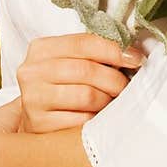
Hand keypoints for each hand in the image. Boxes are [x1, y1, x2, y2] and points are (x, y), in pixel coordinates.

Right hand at [16, 32, 145, 133]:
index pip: (83, 43)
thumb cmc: (57, 84)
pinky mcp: (39, 124)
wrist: (31, 117)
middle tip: (126, 86)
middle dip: (114, 78)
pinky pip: (81, 120)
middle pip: (86, 70)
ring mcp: (33, 98)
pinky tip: (99, 116)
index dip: (113, 50)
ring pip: (86, 95)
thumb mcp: (66, 61)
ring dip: (107, 99)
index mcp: (41, 49)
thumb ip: (91, 53)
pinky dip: (96, 118)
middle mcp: (32, 71)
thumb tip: (130, 53)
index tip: (135, 58)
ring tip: (112, 101)